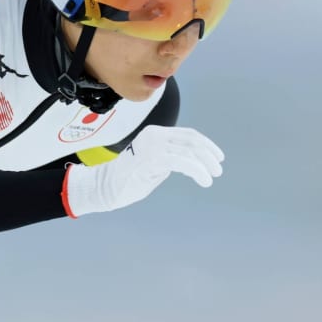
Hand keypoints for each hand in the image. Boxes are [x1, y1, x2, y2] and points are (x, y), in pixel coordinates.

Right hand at [62, 125, 223, 217]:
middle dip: (208, 155)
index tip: (218, 158)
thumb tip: (192, 161)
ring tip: (211, 177)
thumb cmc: (128, 179)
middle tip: (217, 170)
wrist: (103, 187)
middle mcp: (154, 135)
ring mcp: (152, 145)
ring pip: (189, 151)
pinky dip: (197, 170)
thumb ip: (170, 158)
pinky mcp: (152, 158)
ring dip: (205, 165)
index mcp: (155, 134)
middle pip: (191, 140)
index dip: (207, 145)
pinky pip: (182, 161)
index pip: (188, 135)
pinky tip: (204, 180)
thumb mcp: (154, 164)